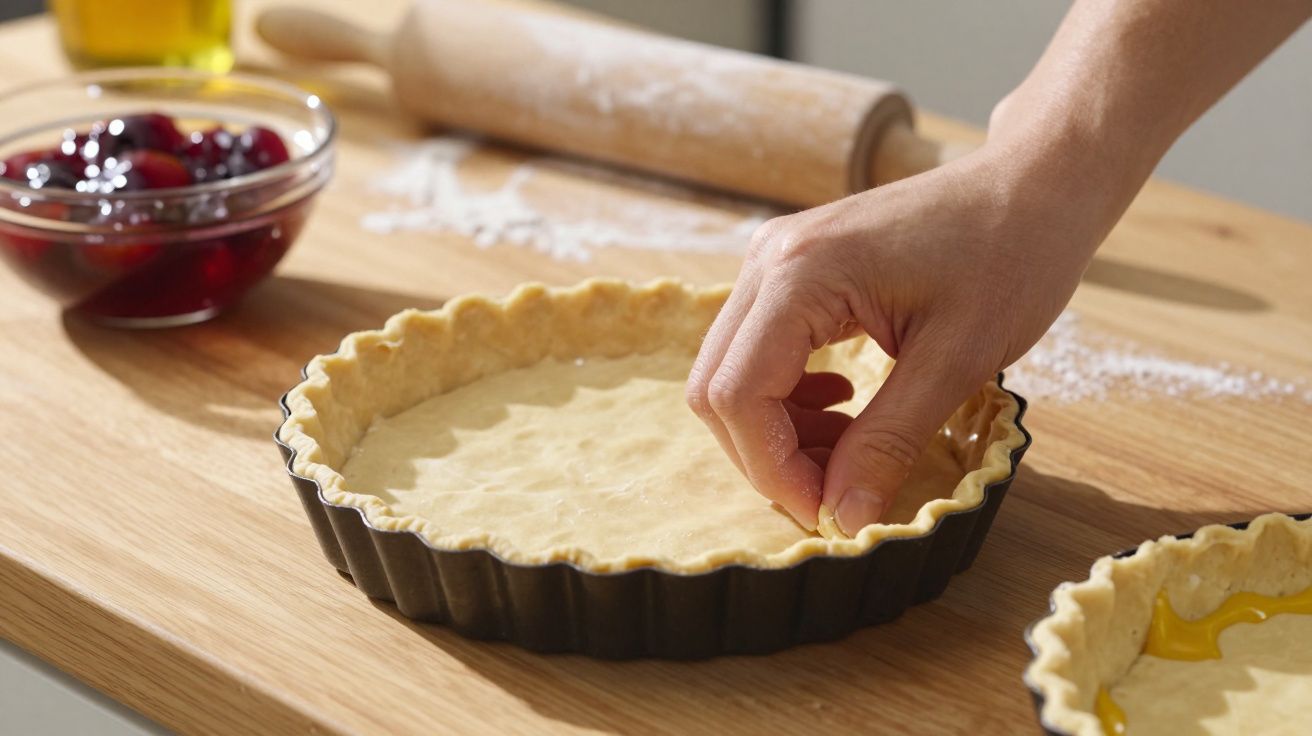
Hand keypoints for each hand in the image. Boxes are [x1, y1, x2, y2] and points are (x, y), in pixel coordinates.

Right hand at [686, 136, 1116, 535]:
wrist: (1033, 186)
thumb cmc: (1011, 257)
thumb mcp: (956, 362)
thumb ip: (888, 442)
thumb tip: (845, 517)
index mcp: (801, 274)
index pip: (738, 394)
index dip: (773, 468)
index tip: (828, 512)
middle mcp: (769, 260)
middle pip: (716, 387)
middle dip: (768, 456)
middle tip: (836, 495)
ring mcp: (774, 260)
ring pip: (732, 373)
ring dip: (778, 431)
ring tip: (849, 454)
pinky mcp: (791, 269)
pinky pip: (758, 351)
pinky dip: (789, 398)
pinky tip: (845, 408)